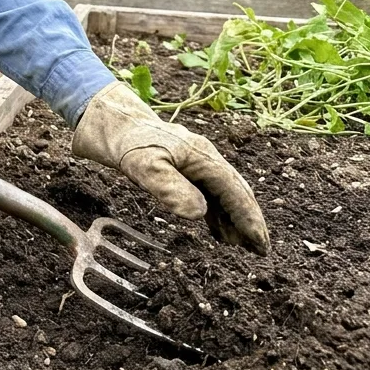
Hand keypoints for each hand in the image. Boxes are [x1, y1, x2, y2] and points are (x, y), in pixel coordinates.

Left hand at [72, 82, 269, 254]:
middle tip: (260, 250)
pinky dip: (216, 211)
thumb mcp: (144, 167)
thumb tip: (199, 214)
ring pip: (223, 192)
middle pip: (236, 191)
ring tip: (240, 246)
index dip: (249, 219)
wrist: (109, 119)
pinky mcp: (182, 166)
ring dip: (233, 218)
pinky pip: (207, 191)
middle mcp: (204, 157)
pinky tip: (216, 228)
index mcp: (202, 157)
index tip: (260, 244)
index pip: (234, 192)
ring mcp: (194, 161)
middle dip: (249, 220)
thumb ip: (170, 188)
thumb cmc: (125, 142)